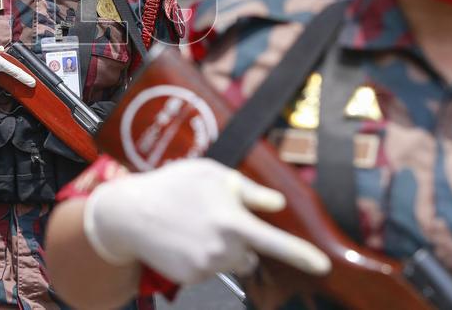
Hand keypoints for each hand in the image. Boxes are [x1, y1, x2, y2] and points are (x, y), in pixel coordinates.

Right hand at [83, 158, 330, 284]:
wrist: (129, 213)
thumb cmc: (171, 185)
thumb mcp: (210, 173)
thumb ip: (247, 190)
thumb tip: (276, 204)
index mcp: (231, 220)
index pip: (275, 242)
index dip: (302, 256)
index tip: (322, 266)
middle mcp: (221, 248)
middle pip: (250, 252)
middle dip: (241, 238)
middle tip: (213, 217)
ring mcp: (206, 266)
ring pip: (231, 261)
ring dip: (222, 247)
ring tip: (194, 225)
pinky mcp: (192, 277)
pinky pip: (210, 268)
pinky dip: (202, 256)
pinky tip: (184, 238)